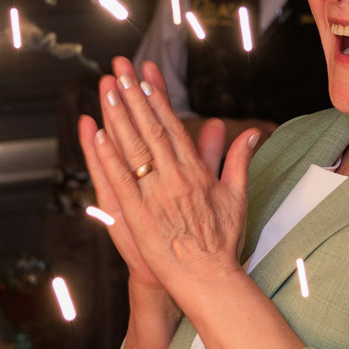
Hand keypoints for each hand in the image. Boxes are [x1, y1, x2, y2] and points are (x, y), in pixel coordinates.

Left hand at [78, 58, 256, 300]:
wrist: (209, 279)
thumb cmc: (223, 242)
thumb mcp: (237, 196)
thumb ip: (239, 161)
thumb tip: (251, 133)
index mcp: (196, 172)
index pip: (173, 127)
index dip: (156, 100)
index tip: (144, 78)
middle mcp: (175, 178)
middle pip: (150, 129)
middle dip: (133, 97)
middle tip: (118, 69)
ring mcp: (155, 195)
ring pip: (133, 149)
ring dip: (118, 116)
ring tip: (105, 90)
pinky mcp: (138, 215)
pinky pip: (120, 180)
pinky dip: (108, 156)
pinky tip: (97, 134)